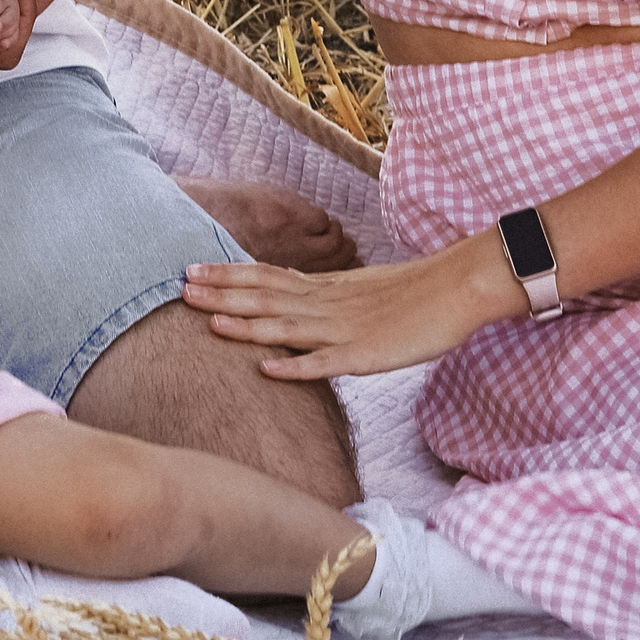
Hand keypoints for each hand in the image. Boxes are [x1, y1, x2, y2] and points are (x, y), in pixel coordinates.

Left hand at [180, 237, 522, 379]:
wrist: (460, 288)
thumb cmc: (414, 292)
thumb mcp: (361, 289)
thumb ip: (328, 296)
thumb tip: (296, 300)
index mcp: (326, 287)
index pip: (266, 276)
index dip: (228, 274)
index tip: (190, 268)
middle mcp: (328, 304)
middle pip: (266, 297)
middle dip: (222, 294)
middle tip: (179, 288)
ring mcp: (345, 329)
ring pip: (287, 327)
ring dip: (247, 326)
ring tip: (209, 322)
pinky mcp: (367, 355)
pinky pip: (325, 363)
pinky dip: (295, 367)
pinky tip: (267, 370)